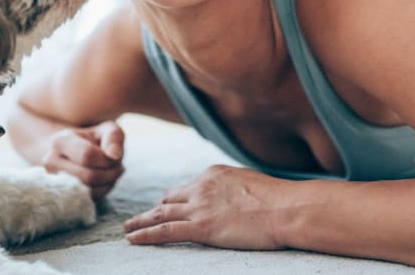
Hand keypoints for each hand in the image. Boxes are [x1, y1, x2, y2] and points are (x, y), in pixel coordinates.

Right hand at [41, 120, 124, 200]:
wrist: (75, 153)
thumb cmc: (95, 140)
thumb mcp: (107, 130)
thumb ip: (114, 137)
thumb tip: (115, 155)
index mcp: (60, 141)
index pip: (86, 155)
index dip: (107, 159)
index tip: (116, 156)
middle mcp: (51, 162)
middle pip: (88, 176)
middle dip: (111, 173)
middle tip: (118, 166)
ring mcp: (54, 181)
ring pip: (88, 191)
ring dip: (108, 183)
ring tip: (112, 172)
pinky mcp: (62, 195)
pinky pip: (87, 199)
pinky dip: (102, 191)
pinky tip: (105, 181)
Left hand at [123, 165, 287, 249]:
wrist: (286, 209)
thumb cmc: (279, 200)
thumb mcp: (251, 183)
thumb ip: (234, 188)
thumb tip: (233, 197)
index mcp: (214, 174)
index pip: (187, 187)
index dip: (174, 198)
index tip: (165, 205)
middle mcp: (201, 187)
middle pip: (169, 199)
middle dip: (154, 209)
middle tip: (139, 218)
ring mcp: (199, 207)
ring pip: (160, 214)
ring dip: (141, 222)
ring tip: (127, 229)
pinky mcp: (200, 227)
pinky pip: (164, 231)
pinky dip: (145, 235)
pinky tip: (133, 239)